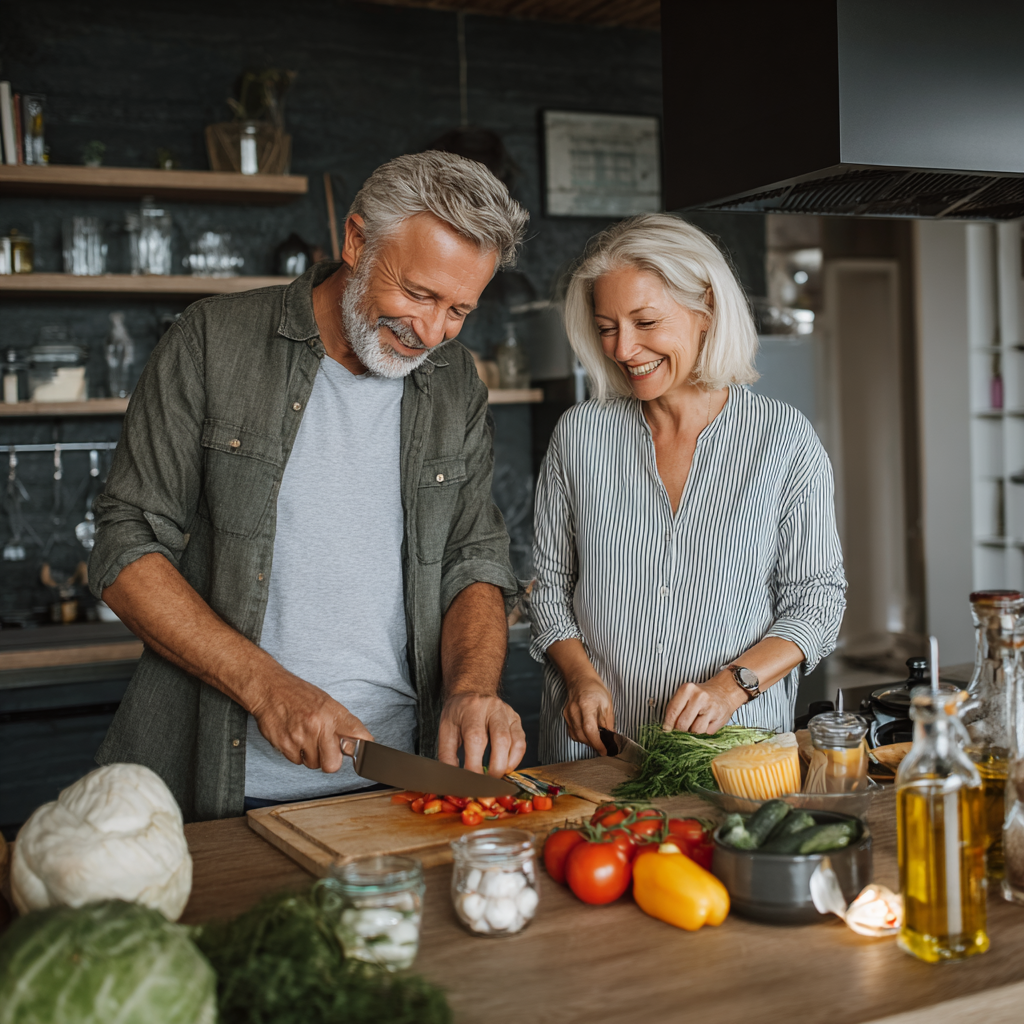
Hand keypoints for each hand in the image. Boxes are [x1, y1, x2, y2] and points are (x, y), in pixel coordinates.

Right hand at [249, 670, 373, 772]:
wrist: (270, 688)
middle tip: (324, 750)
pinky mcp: (284, 744)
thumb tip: (357, 742)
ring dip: (310, 756)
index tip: (364, 755)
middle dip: (329, 761)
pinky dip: (295, 753)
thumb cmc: (298, 694)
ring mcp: (300, 736)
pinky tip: (293, 737)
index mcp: (332, 713)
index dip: (363, 749)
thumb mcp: (326, 702)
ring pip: (313, 764)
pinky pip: (296, 761)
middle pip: (333, 764)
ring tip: (305, 738)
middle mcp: (318, 725)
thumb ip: (340, 722)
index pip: (358, 735)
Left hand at [438, 692, 525, 776]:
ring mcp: (508, 713)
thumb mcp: (446, 728)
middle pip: (501, 739)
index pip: (476, 738)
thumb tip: (453, 777)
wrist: (473, 691)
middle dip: (495, 767)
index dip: (474, 763)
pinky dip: (515, 759)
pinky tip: (505, 767)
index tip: (470, 781)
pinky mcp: (516, 719)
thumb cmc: (458, 713)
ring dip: (507, 765)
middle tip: (486, 784)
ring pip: (515, 742)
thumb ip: (447, 753)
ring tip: (496, 777)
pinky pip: (521, 742)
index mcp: (471, 709)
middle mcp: (493, 708)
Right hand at [562, 675, 614, 753]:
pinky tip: (589, 734)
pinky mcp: (565, 717)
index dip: (597, 743)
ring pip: (577, 736)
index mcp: (586, 705)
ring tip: (598, 739)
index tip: (605, 751)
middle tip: (605, 746)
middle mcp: (574, 711)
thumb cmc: (596, 690)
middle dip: (594, 744)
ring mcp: (568, 714)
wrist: (581, 680)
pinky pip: (573, 733)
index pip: (590, 729)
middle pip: (582, 735)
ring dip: (588, 741)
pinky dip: (582, 737)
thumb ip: (608, 723)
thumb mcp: (607, 704)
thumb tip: (611, 739)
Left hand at [662, 672, 745, 734]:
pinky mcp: (720, 718)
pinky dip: (703, 733)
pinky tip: (704, 725)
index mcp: (687, 689)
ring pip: (695, 731)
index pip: (673, 711)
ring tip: (694, 726)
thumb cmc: (701, 696)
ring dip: (692, 733)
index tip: (666, 730)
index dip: (668, 724)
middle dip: (680, 730)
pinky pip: (706, 733)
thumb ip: (676, 708)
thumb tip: (667, 728)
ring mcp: (710, 708)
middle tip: (680, 730)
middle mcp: (699, 697)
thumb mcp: (686, 695)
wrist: (724, 692)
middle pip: (683, 724)